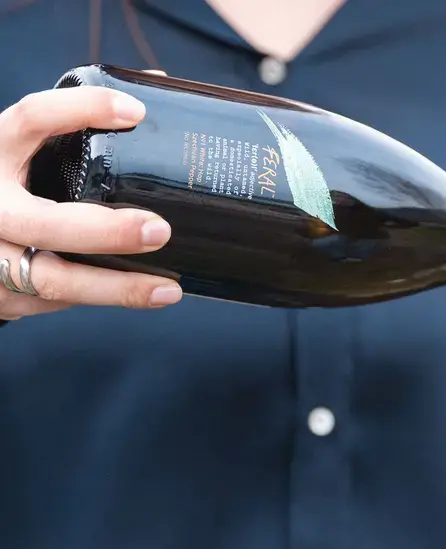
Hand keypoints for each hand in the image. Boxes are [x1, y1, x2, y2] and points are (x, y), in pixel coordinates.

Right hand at [0, 85, 181, 320]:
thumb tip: (155, 88)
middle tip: (160, 229)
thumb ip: (75, 131)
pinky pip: (62, 301)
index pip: (29, 120)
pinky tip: (147, 296)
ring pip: (56, 280)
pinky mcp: (9, 297)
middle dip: (105, 231)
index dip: (79, 111)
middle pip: (46, 224)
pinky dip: (106, 299)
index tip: (135, 111)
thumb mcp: (27, 153)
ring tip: (168, 288)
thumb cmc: (11, 186)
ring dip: (116, 287)